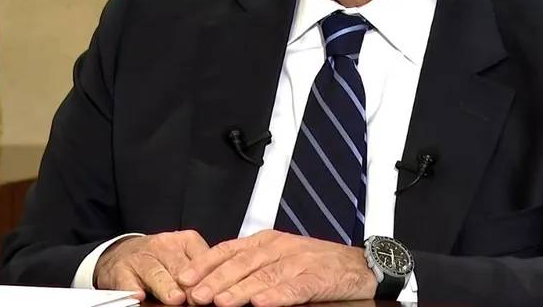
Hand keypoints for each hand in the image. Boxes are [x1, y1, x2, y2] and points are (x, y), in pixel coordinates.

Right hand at [94, 230, 209, 303]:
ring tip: (175, 299)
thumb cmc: (161, 261)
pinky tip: (139, 296)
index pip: (200, 257)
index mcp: (184, 241)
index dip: (207, 276)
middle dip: (189, 284)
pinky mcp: (121, 271)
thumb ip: (198, 274)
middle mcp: (162, 246)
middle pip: (179, 266)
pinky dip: (133, 289)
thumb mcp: (183, 258)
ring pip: (155, 272)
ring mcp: (140, 258)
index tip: (213, 292)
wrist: (122, 253)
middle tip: (197, 298)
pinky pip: (128, 281)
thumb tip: (213, 295)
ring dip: (166, 286)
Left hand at [176, 230, 376, 306]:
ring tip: (220, 302)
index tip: (184, 278)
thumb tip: (215, 283)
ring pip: (264, 276)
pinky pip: (295, 287)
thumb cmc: (314, 263)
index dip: (206, 264)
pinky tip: (262, 304)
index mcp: (266, 242)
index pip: (229, 250)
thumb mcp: (279, 258)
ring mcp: (299, 262)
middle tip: (194, 295)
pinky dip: (278, 295)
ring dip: (240, 290)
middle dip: (215, 280)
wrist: (358, 264)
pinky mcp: (318, 278)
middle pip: (242, 263)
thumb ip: (251, 266)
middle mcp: (279, 248)